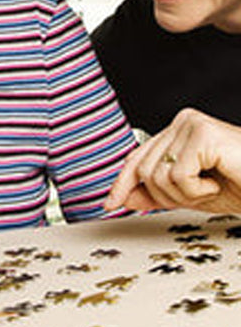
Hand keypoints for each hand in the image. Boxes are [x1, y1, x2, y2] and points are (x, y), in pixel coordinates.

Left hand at [105, 108, 240, 213]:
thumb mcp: (192, 195)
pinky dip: (196, 190)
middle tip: (199, 196)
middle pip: (143, 170)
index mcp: (179, 131)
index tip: (110, 204)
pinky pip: (176, 175)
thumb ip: (157, 194)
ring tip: (210, 188)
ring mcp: (192, 124)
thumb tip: (124, 198)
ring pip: (156, 175)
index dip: (122, 183)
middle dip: (165, 196)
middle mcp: (183, 122)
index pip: (138, 157)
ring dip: (183, 195)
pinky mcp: (203, 134)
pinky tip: (217, 183)